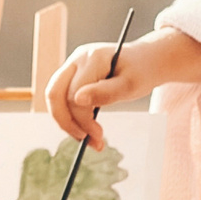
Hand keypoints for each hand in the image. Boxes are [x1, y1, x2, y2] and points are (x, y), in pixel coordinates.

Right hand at [47, 28, 200, 147]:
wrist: (146, 61)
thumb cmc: (142, 72)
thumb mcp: (131, 85)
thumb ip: (106, 92)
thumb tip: (78, 99)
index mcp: (92, 58)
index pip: (74, 94)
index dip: (83, 120)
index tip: (100, 138)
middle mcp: (77, 59)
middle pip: (54, 94)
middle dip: (66, 122)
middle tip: (87, 141)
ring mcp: (72, 66)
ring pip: (55, 98)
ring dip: (67, 122)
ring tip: (89, 139)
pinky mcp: (72, 76)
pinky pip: (62, 99)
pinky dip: (71, 117)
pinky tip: (86, 129)